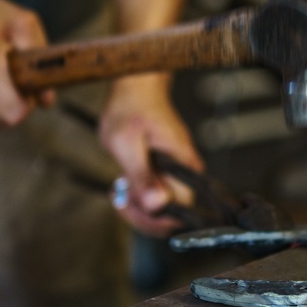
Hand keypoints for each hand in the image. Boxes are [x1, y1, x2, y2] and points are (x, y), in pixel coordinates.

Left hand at [99, 74, 202, 236]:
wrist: (136, 89)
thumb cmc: (131, 109)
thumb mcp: (127, 143)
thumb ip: (142, 175)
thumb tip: (158, 205)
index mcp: (182, 166)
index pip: (182, 210)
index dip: (156, 217)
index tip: (131, 204)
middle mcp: (185, 173)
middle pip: (173, 216)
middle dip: (143, 215)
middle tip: (121, 196)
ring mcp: (177, 173)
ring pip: (163, 209)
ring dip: (138, 207)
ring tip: (121, 186)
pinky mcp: (168, 173)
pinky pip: (158, 198)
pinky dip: (139, 197)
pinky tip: (126, 182)